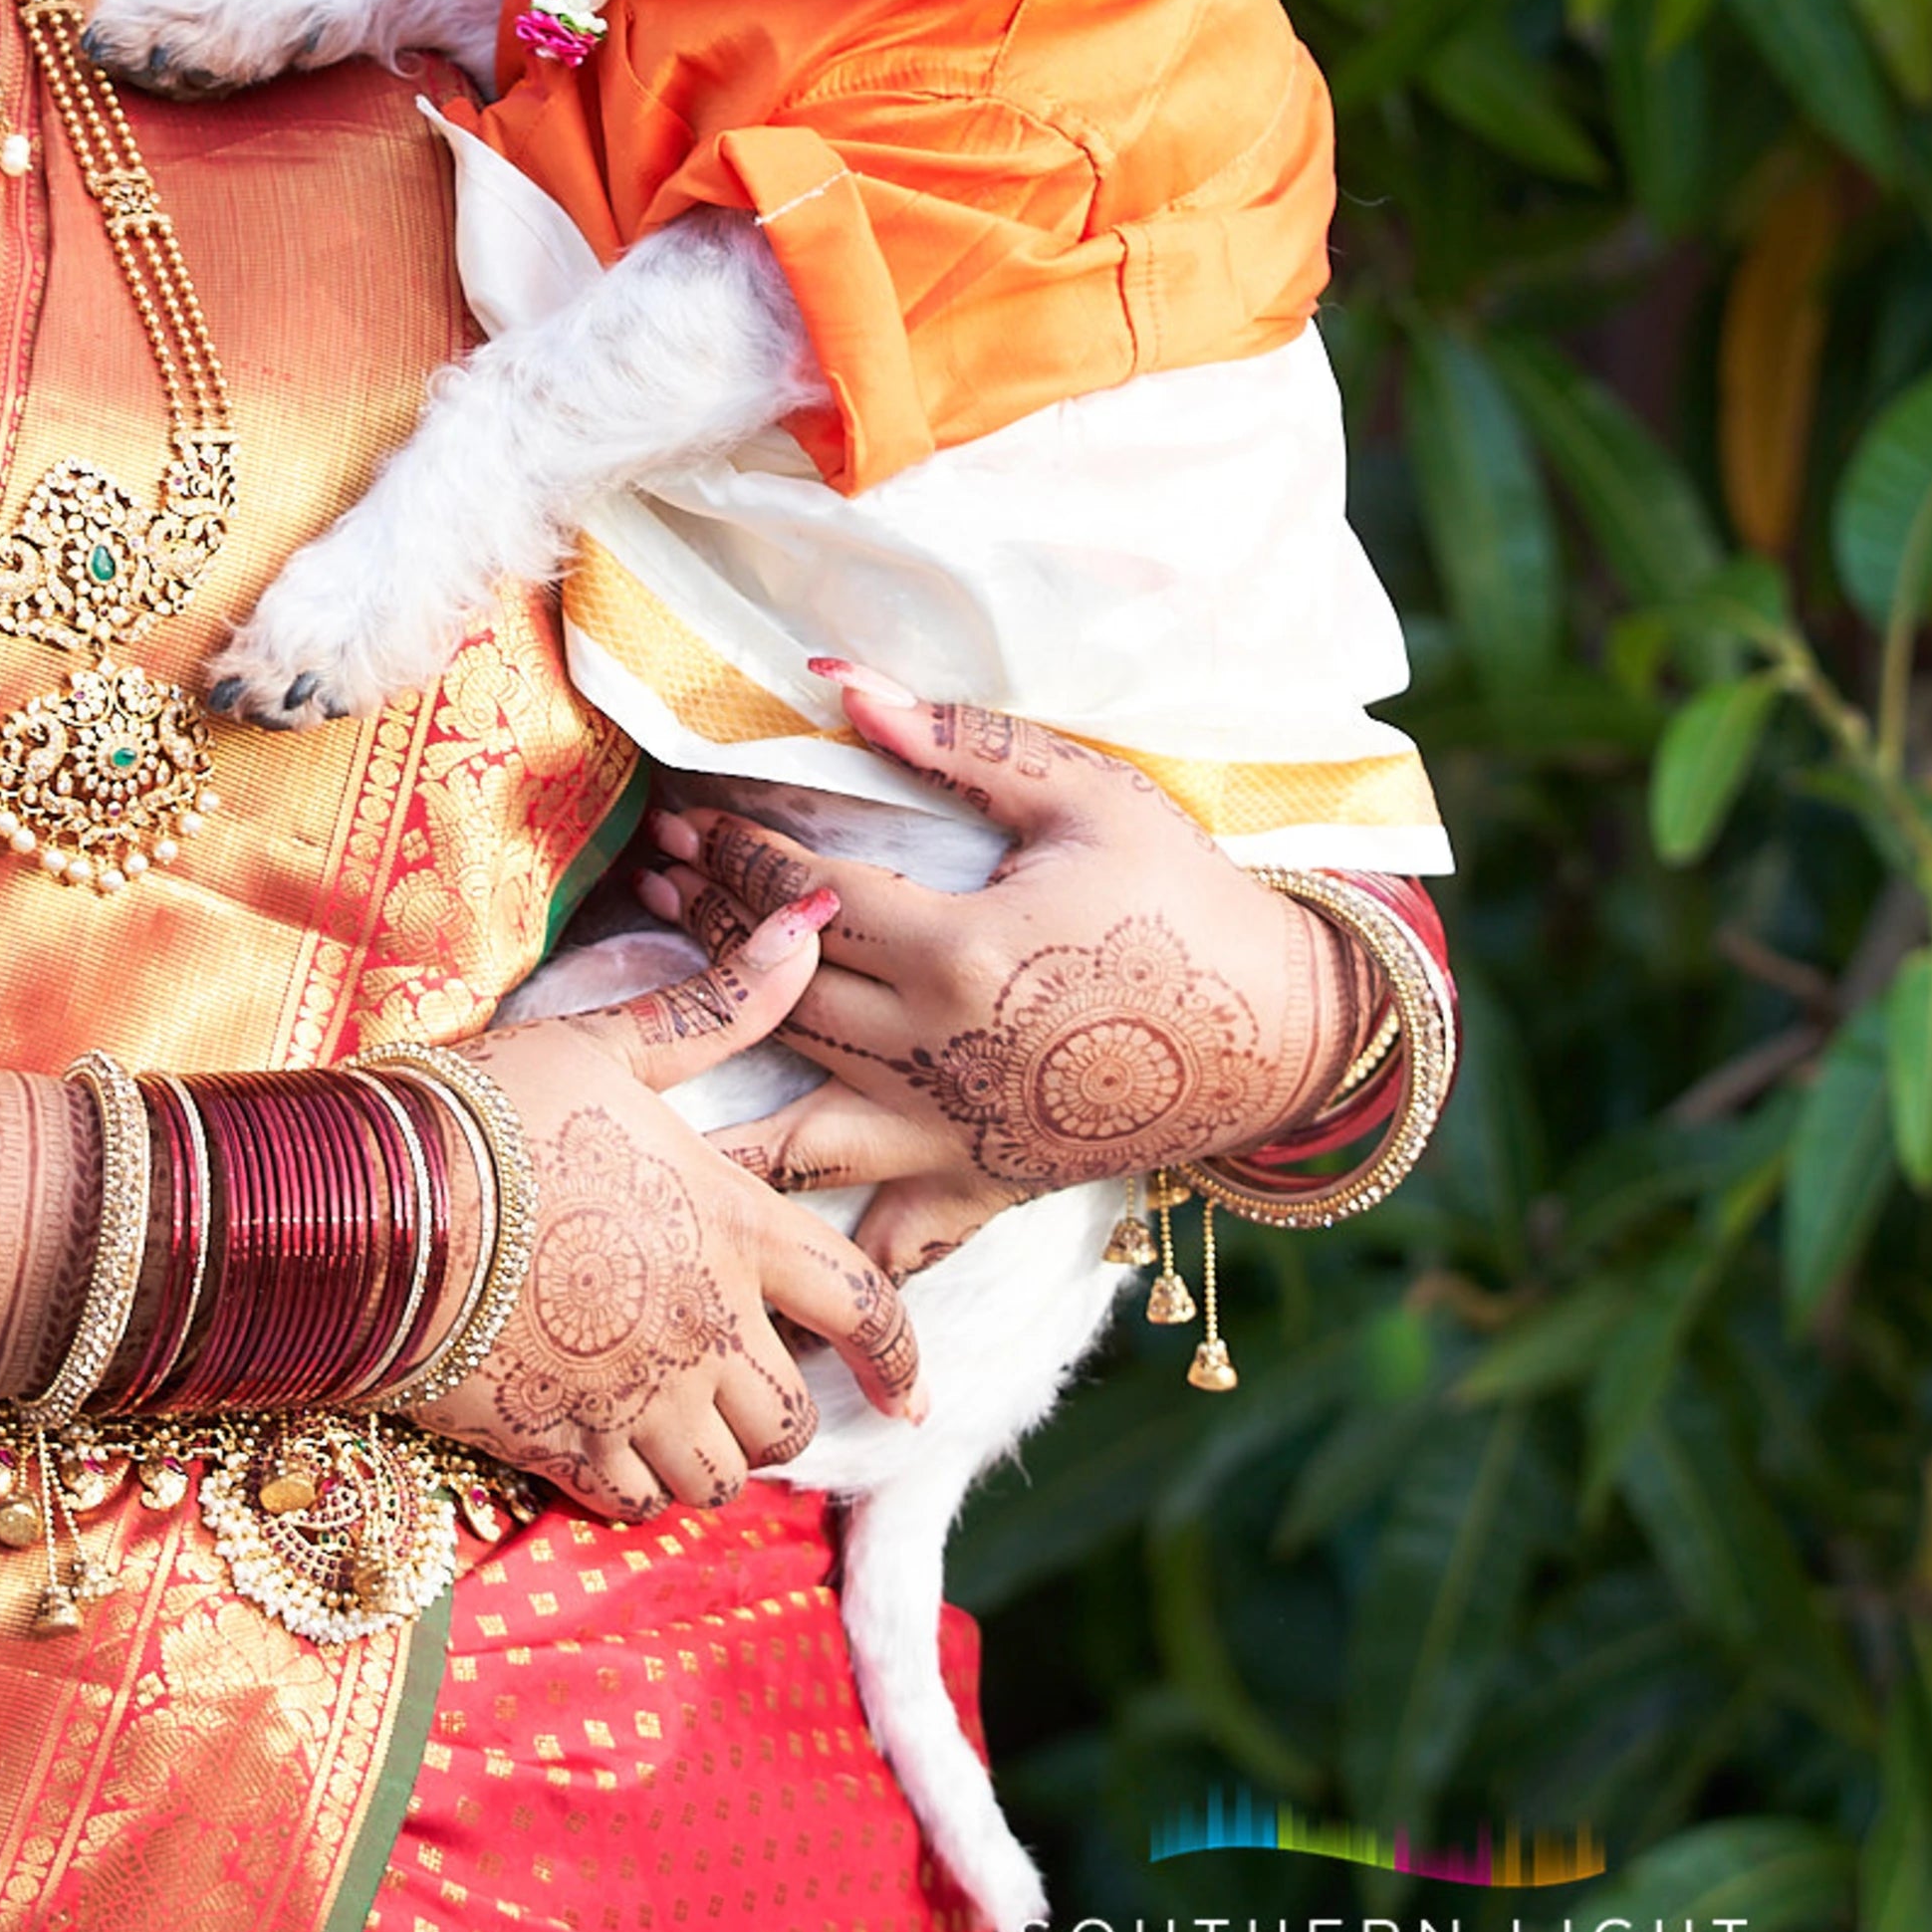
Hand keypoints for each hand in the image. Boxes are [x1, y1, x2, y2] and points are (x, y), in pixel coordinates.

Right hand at [430, 903, 923, 1518]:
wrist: (381, 1198)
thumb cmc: (496, 1109)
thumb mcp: (611, 1045)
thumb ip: (720, 1004)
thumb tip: (810, 921)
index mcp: (734, 1225)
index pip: (865, 1305)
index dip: (902, 1356)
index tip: (910, 1394)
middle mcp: (707, 1326)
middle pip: (791, 1416)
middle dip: (775, 1410)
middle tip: (737, 1385)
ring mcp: (638, 1398)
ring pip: (722, 1476)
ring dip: (709, 1453)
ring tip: (671, 1417)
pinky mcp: (567, 1446)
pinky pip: (639, 1504)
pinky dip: (639, 1487)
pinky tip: (609, 1445)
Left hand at [634, 673, 1370, 1282]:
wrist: (1285, 1028)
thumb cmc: (1186, 897)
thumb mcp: (1083, 794)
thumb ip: (955, 739)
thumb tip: (837, 680)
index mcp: (959, 951)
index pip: (804, 896)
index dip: (730, 852)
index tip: (680, 820)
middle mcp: (939, 1055)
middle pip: (783, 993)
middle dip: (703, 931)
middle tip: (648, 881)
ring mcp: (957, 1135)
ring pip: (798, 1119)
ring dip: (717, 1073)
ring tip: (646, 1037)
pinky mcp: (985, 1187)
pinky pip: (889, 1237)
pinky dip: (820, 1251)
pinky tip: (751, 1251)